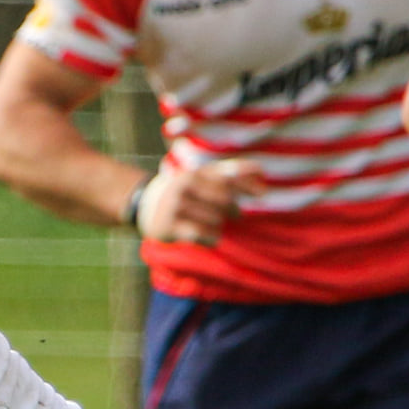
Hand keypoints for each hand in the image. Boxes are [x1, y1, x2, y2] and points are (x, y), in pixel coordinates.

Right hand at [136, 160, 266, 244]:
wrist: (145, 205)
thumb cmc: (186, 190)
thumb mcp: (203, 176)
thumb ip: (230, 172)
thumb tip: (261, 170)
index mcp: (194, 173)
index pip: (226, 179)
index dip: (247, 186)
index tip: (263, 194)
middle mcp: (182, 187)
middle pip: (223, 201)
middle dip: (232, 210)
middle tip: (235, 214)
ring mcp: (174, 207)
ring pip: (214, 220)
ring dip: (218, 226)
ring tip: (212, 225)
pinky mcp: (168, 227)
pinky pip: (201, 235)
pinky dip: (210, 238)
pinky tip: (210, 238)